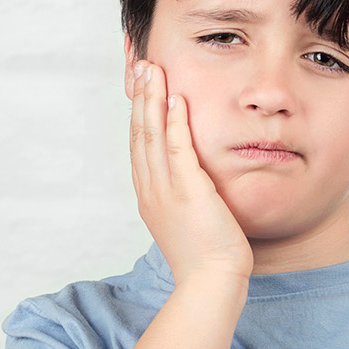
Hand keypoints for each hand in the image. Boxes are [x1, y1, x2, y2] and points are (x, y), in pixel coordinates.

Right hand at [128, 59, 253, 286]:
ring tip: (152, 70)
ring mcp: (166, 190)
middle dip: (139, 97)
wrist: (210, 282)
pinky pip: (177, 150)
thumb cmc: (206, 257)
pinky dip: (174, 123)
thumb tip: (190, 181)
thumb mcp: (187, 220)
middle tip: (140, 66)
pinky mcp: (188, 192)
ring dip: (152, 99)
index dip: (138, 114)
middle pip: (139, 133)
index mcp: (149, 195)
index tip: (140, 87)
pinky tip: (176, 100)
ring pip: (152, 135)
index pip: (138, 145)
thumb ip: (183, 195)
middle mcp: (151, 189)